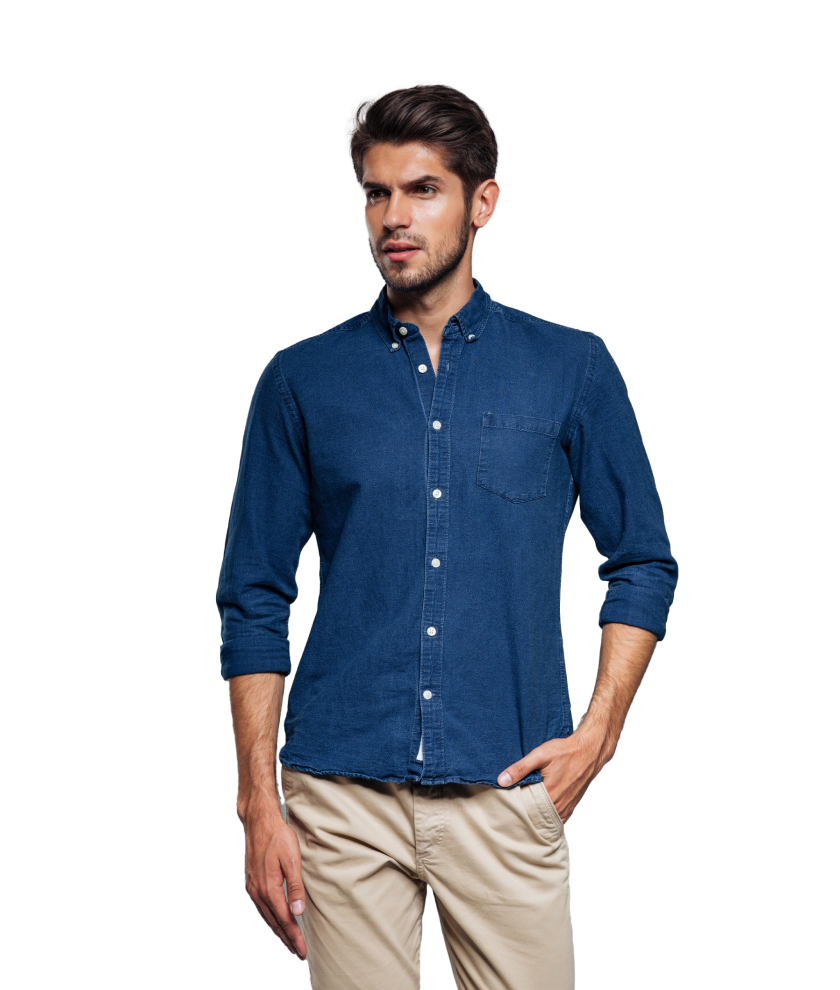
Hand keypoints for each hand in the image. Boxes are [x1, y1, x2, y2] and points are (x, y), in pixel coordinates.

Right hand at [242, 807, 307, 959]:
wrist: (259, 823)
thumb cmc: (278, 837)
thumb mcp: (292, 860)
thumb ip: (295, 887)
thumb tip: (298, 912)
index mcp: (269, 889)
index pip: (285, 920)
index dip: (294, 937)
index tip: (303, 951)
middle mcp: (258, 893)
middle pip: (275, 923)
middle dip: (287, 940)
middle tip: (299, 954)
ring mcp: (253, 889)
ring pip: (267, 918)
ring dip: (279, 933)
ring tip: (290, 944)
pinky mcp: (251, 884)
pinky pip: (262, 910)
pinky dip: (270, 921)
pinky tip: (276, 924)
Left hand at [496, 724, 611, 823]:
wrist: (589, 752)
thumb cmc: (565, 751)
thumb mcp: (540, 755)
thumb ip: (520, 768)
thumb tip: (501, 780)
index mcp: (549, 795)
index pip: (524, 810)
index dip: (514, 806)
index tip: (506, 802)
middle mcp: (558, 806)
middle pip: (534, 816)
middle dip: (523, 812)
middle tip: (513, 805)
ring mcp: (566, 808)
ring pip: (545, 819)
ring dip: (535, 814)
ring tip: (525, 805)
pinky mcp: (571, 807)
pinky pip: (556, 818)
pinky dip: (547, 815)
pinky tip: (539, 807)